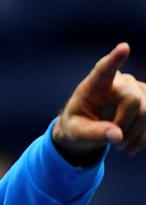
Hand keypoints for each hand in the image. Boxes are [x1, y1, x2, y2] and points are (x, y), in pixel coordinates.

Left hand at [53, 43, 145, 164]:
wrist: (87, 130)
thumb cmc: (77, 126)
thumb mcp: (75, 133)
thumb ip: (93, 133)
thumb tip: (117, 136)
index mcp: (94, 85)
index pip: (104, 69)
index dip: (114, 59)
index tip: (123, 48)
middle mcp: (119, 82)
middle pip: (134, 101)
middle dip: (125, 125)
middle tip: (114, 144)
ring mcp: (136, 89)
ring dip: (135, 134)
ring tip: (119, 145)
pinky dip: (144, 137)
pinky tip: (131, 147)